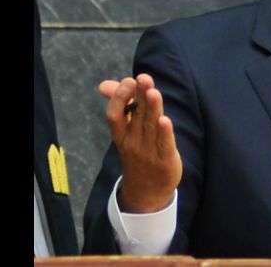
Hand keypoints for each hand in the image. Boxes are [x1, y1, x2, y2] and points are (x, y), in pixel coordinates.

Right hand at [100, 74, 182, 212]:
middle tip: (144, 78)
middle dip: (140, 96)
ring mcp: (149, 152)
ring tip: (153, 92)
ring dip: (152, 109)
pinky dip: (165, 133)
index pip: (115, 114)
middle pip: (136, 116)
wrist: (145, 193)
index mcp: (121, 134)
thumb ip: (121, 105)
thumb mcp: (125, 132)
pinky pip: (164, 145)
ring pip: (150, 127)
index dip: (121, 97)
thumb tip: (104, 85)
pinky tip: (165, 120)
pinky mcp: (165, 161)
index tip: (129, 80)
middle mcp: (133, 142)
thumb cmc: (137, 153)